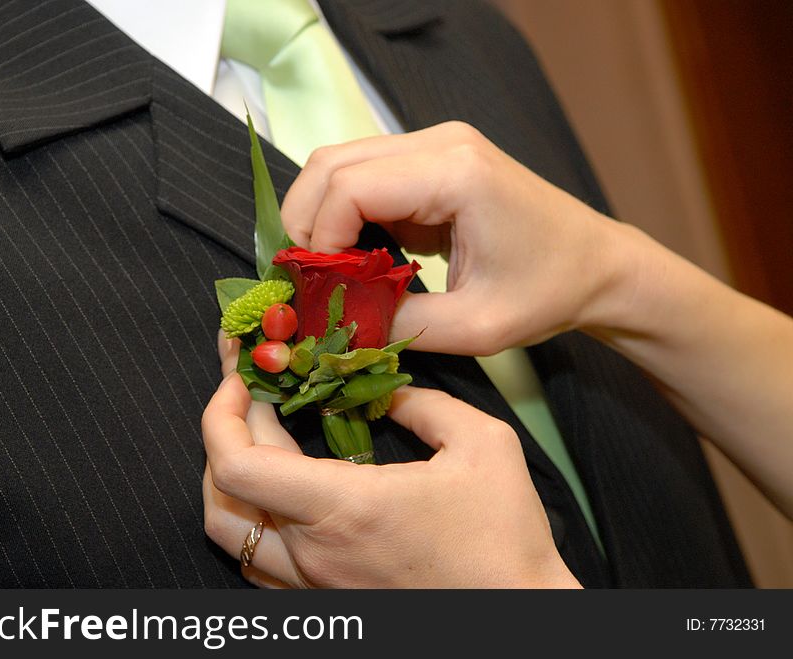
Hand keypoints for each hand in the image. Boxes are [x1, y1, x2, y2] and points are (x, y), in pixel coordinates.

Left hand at [202, 337, 580, 587]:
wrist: (518, 617)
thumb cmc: (504, 538)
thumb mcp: (483, 444)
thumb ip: (427, 404)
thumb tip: (387, 391)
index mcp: (343, 509)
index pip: (237, 466)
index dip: (220, 415)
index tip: (239, 381)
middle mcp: (313, 555)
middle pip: (223, 496)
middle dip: (229, 432)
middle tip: (258, 395)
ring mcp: (314, 587)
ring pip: (231, 537)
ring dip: (231, 481)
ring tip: (261, 439)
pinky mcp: (325, 604)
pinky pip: (260, 565)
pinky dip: (254, 520)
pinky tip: (282, 494)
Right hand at [281, 121, 634, 354]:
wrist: (596, 264)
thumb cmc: (549, 293)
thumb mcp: (474, 328)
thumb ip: (399, 325)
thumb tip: (336, 323)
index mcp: (456, 172)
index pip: (350, 186)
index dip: (318, 239)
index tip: (322, 289)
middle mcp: (439, 141)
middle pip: (331, 163)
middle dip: (304, 223)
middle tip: (309, 281)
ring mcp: (434, 143)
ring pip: (339, 164)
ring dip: (320, 216)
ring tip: (330, 272)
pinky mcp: (430, 159)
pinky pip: (363, 175)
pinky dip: (344, 214)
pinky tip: (355, 256)